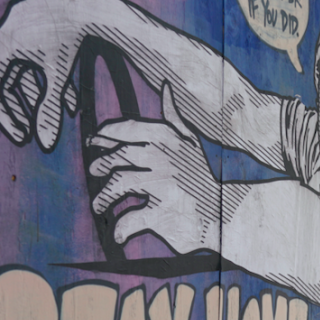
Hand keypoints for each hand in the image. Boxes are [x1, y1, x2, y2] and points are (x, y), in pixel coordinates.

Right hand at [0, 0, 95, 149]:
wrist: (88, 3)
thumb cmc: (69, 39)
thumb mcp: (57, 76)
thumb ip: (48, 110)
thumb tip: (44, 144)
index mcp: (1, 46)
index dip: (4, 114)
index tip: (21, 134)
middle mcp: (6, 34)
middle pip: (8, 80)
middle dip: (22, 108)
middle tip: (31, 131)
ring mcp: (23, 26)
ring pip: (27, 70)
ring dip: (40, 95)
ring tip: (54, 117)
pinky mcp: (40, 23)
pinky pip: (39, 56)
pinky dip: (52, 77)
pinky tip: (71, 101)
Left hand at [88, 84, 219, 253]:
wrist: (224, 215)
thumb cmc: (202, 178)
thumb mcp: (191, 143)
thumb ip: (174, 117)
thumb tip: (166, 87)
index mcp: (169, 140)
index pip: (127, 129)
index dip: (105, 134)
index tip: (95, 141)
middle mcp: (164, 160)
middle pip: (118, 157)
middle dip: (100, 164)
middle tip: (96, 170)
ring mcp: (163, 188)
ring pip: (117, 186)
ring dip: (102, 198)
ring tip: (99, 205)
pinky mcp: (161, 216)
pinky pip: (129, 220)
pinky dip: (120, 229)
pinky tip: (118, 233)